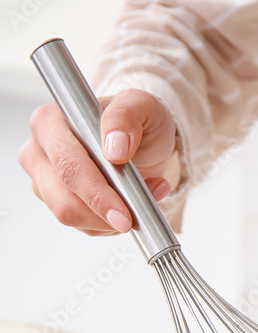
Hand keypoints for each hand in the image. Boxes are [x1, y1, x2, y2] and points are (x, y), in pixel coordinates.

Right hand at [18, 89, 179, 235]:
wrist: (143, 142)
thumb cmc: (136, 121)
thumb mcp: (142, 106)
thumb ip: (126, 117)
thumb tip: (115, 149)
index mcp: (49, 122)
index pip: (67, 165)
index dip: (96, 193)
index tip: (122, 212)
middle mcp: (39, 152)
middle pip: (63, 199)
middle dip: (102, 214)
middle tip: (133, 218)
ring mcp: (45, 181)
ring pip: (71, 217)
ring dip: (109, 220)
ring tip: (139, 201)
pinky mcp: (59, 203)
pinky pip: (84, 226)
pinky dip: (110, 224)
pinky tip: (128, 206)